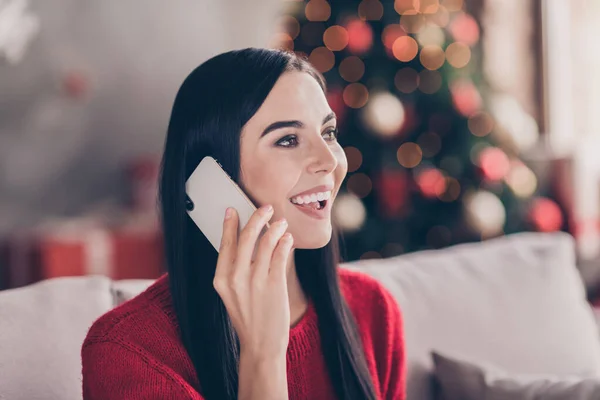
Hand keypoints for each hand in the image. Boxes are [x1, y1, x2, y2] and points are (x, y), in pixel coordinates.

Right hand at [213, 205, 293, 359]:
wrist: (261, 345)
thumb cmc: (248, 317)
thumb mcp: (231, 294)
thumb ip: (234, 269)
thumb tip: (245, 237)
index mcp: (221, 279)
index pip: (225, 243)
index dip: (230, 223)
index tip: (233, 209)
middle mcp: (235, 278)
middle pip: (247, 236)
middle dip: (257, 217)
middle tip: (267, 208)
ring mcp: (255, 281)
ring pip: (266, 242)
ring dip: (276, 228)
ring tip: (281, 223)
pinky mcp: (274, 285)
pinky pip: (281, 254)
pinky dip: (285, 242)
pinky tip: (288, 239)